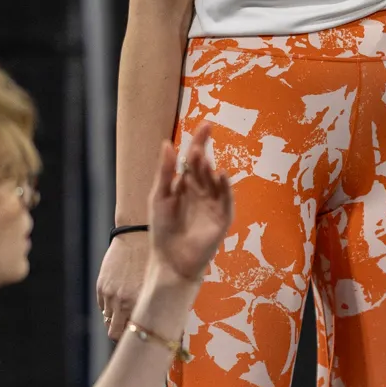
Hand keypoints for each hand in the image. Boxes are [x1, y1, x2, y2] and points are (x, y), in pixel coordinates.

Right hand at [96, 233, 150, 344]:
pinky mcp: (101, 286)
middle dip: (122, 335)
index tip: (142, 338)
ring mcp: (109, 294)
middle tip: (132, 332)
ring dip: (116, 321)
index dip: (137, 337)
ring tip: (127, 316)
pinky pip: (102, 307)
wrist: (137, 236)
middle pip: (114, 333)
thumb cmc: (156, 259)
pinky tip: (120, 300)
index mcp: (140, 303)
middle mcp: (122, 302)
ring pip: (107, 320)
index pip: (133, 333)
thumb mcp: (159, 284)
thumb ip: (155, 305)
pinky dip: (110, 308)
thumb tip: (161, 323)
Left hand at [146, 122, 232, 288]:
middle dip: (202, 155)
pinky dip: (226, 187)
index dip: (200, 141)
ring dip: (210, 169)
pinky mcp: (222, 218)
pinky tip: (221, 175)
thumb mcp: (159, 197)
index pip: (195, 159)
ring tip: (203, 159)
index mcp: (186, 185)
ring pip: (215, 181)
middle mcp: (202, 191)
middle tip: (197, 147)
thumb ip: (165, 172)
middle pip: (205, 167)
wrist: (171, 262)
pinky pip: (226, 199)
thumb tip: (167, 143)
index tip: (206, 125)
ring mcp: (214, 204)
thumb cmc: (163, 230)